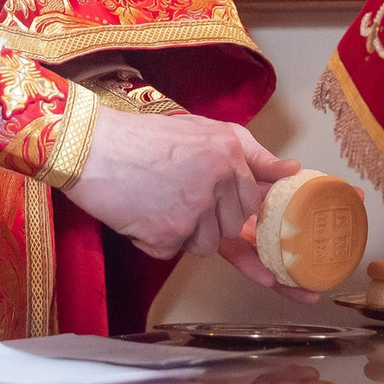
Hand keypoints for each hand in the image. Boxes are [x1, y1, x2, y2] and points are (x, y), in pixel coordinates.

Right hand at [63, 106, 312, 296]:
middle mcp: (219, 180)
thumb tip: (292, 170)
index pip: (251, 202)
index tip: (219, 210)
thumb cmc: (143, 138)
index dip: (232, 209)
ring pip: (203, 246)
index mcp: (231, 154)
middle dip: (206, 222)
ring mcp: (195, 209)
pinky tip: (138, 213)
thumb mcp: (205, 131)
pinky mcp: (170, 233)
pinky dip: (153, 240)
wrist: (90, 146)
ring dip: (180, 234)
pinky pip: (171, 252)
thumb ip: (251, 153)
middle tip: (174, 195)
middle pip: (230, 228)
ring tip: (154, 201)